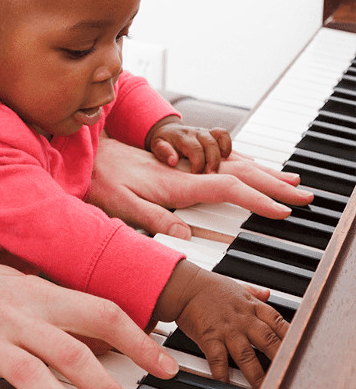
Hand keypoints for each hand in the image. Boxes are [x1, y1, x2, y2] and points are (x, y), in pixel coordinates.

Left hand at [87, 136, 313, 239]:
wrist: (85, 154)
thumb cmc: (101, 180)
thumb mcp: (121, 204)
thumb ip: (154, 218)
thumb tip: (186, 233)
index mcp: (176, 182)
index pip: (226, 187)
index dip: (255, 198)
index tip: (281, 209)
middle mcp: (184, 170)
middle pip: (237, 172)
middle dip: (272, 182)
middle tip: (303, 194)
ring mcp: (181, 164)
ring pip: (231, 163)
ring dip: (263, 170)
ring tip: (290, 179)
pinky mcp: (176, 162)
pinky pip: (217, 159)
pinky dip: (241, 163)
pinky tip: (251, 166)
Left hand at [146, 116, 231, 172]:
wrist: (167, 131)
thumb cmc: (163, 142)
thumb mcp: (156, 146)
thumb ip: (163, 152)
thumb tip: (173, 160)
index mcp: (181, 136)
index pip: (194, 148)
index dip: (198, 163)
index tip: (196, 175)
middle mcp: (195, 132)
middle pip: (210, 143)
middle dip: (213, 161)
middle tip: (210, 176)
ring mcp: (204, 132)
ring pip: (219, 137)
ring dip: (221, 154)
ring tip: (219, 169)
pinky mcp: (211, 134)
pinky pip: (224, 135)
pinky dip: (227, 146)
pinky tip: (224, 159)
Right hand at [153, 260, 287, 388]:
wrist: (184, 285)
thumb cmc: (209, 287)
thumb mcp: (235, 286)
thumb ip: (253, 293)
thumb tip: (268, 293)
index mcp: (251, 306)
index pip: (278, 322)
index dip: (292, 337)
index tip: (301, 350)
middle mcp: (242, 319)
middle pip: (268, 340)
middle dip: (281, 358)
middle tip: (289, 374)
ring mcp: (226, 328)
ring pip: (246, 354)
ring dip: (256, 374)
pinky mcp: (209, 336)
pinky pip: (217, 358)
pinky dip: (222, 373)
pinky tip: (227, 382)